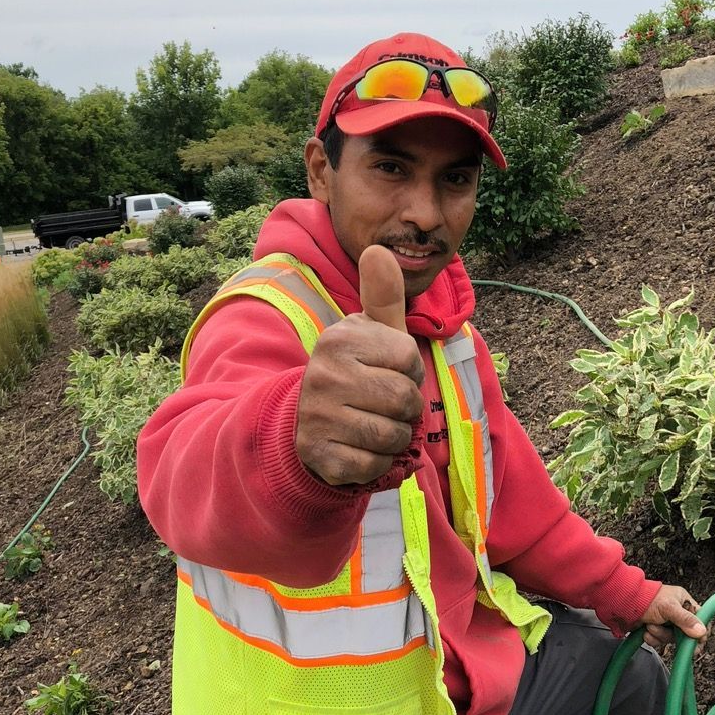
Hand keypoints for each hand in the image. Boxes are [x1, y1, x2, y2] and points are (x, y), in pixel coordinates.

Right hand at [295, 245, 424, 485]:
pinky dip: (378, 463)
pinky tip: (359, 448)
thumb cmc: (354, 372)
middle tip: (380, 404)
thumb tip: (379, 248)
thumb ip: (382, 295)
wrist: (304, 422)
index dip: (408, 370)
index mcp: (339, 340)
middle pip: (405, 399)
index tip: (386, 371)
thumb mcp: (369, 333)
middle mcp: (324, 375)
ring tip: (371, 425)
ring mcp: (319, 417)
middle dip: (404, 408)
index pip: (409, 359)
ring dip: (393, 438)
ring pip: (394, 436)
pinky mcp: (320, 455)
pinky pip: (376, 465)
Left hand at [639, 584, 706, 651]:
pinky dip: (652, 638)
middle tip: (671, 635)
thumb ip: (685, 620)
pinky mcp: (656, 630)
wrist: (624, 603)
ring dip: (660, 635)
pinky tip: (646, 631)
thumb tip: (702, 631)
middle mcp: (677, 612)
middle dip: (674, 635)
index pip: (699, 618)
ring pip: (671, 638)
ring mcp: (666, 622)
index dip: (700, 630)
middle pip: (685, 632)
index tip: (698, 641)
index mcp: (684, 602)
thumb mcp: (669, 608)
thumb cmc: (647, 599)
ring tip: (651, 626)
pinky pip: (660, 641)